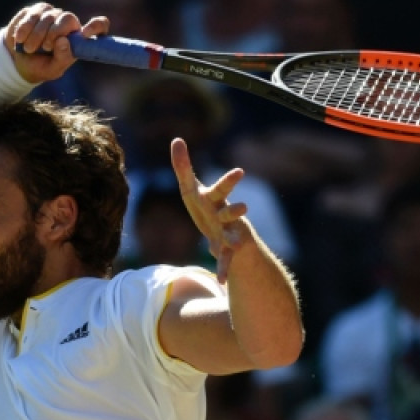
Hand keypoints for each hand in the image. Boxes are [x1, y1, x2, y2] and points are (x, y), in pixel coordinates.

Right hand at [3, 3, 109, 82]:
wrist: (17, 61)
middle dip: (53, 33)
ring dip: (36, 34)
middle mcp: (68, 24)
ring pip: (48, 15)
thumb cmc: (41, 67)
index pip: (99, 26)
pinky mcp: (35, 11)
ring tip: (29, 48)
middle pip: (68, 18)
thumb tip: (64, 40)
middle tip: (45, 48)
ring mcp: (52, 15)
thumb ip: (62, 58)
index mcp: (79, 39)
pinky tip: (19, 39)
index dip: (96, 26)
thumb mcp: (52, 70)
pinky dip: (24, 28)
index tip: (85, 33)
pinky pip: (31, 14)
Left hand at [171, 138, 248, 283]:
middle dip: (235, 208)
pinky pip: (226, 261)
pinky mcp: (228, 251)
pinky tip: (221, 280)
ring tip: (234, 241)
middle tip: (242, 203)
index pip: (219, 188)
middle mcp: (225, 215)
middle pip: (230, 210)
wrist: (229, 239)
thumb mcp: (193, 191)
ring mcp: (229, 233)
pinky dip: (224, 269)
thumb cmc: (209, 210)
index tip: (240, 172)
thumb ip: (184, 166)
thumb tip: (176, 139)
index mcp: (215, 200)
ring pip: (232, 234)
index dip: (229, 181)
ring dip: (232, 237)